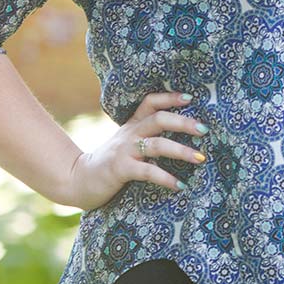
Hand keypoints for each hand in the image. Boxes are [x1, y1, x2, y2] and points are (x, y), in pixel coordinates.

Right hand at [66, 91, 207, 209]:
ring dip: (181, 150)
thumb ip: (145, 137)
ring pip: (157, 144)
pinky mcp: (120, 170)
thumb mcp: (126, 144)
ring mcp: (125, 151)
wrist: (78, 179)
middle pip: (159, 119)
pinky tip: (180, 185)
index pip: (150, 102)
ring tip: (200, 158)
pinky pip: (147, 171)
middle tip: (204, 129)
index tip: (190, 98)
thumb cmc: (110, 163)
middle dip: (183, 122)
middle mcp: (130, 133)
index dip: (170, 97)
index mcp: (132, 124)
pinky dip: (166, 177)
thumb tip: (179, 135)